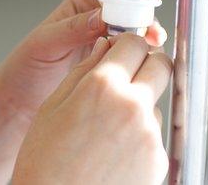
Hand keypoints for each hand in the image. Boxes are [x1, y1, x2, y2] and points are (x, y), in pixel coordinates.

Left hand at [0, 0, 166, 124]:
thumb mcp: (46, 42)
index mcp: (81, 5)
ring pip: (135, 34)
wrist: (21, 99)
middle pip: (131, 11)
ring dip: (147, 39)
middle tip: (153, 32)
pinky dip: (142, 58)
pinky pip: (131, 56)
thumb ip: (73, 28)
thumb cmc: (26, 65)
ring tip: (153, 47)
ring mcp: (105, 43)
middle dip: (146, 17)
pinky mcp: (110, 65)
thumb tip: (99, 16)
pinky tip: (145, 64)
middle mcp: (96, 21)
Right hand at [12, 33, 172, 184]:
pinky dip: (138, 136)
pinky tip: (113, 150)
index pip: (135, 43)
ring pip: (155, 101)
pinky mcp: (158, 159)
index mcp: (102, 86)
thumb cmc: (45, 164)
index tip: (121, 51)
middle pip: (161, 65)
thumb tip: (104, 47)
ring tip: (107, 128)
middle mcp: (132, 106)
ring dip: (140, 104)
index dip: (127, 45)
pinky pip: (153, 134)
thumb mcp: (52, 107)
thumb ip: (83, 71)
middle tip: (128, 75)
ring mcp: (149, 134)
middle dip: (147, 64)